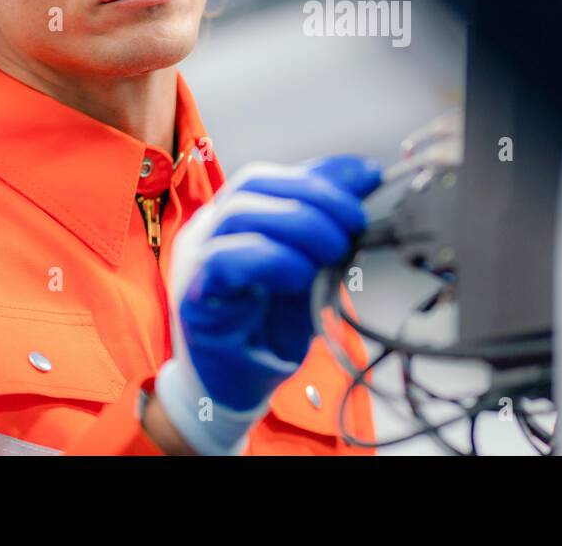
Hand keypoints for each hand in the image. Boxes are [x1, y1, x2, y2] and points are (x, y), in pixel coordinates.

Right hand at [153, 155, 380, 454]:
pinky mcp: (194, 296)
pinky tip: (300, 275)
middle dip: (314, 195)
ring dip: (298, 223)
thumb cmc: (269, 327)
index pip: (274, 175)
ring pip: (238, 212)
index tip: (368, 179)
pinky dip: (270, 258)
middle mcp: (210, 229)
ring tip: (335, 249)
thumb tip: (365, 176)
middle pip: (253, 182)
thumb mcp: (310, 267)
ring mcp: (196, 259)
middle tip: (355, 222)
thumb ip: (328, 224)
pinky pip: (223, 259)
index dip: (322, 173)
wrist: (238, 388)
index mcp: (236, 217)